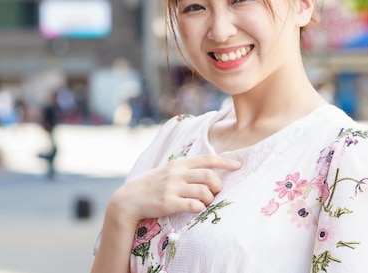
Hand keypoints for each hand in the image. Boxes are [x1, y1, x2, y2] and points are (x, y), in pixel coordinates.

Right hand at [107, 155, 241, 226]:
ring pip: (204, 191)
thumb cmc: (152, 185)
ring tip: (205, 203)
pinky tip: (197, 209)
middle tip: (215, 193)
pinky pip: (193, 205)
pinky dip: (200, 207)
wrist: (129, 198)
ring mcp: (173, 188)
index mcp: (179, 164)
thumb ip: (186, 169)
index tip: (238, 165)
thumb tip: (209, 169)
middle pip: (209, 176)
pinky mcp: (169, 203)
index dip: (225, 161)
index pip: (207, 159)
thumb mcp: (168, 170)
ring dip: (210, 199)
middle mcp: (177, 173)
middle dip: (218, 185)